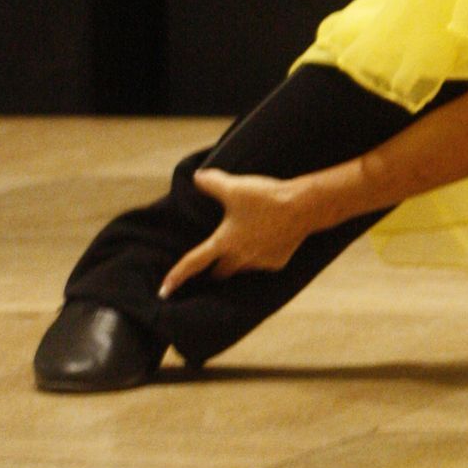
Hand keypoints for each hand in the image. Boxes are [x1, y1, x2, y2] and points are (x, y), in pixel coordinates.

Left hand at [157, 170, 311, 296]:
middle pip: (219, 273)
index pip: (193, 262)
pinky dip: (261, 255)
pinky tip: (268, 241)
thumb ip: (213, 183)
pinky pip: (263, 263)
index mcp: (224, 242)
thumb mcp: (235, 187)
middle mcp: (239, 258)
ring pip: (241, 268)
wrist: (303, 207)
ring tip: (244, 246)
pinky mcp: (277, 262)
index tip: (164, 291)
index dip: (176, 276)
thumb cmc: (266, 198)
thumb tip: (197, 177)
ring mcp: (259, 262)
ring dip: (238, 261)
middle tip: (214, 261)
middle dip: (214, 269)